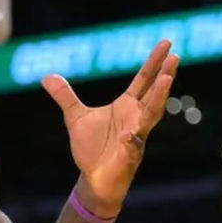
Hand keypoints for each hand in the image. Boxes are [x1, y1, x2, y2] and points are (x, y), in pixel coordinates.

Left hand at [42, 40, 178, 216]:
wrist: (93, 179)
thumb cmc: (91, 148)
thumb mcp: (75, 117)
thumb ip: (65, 97)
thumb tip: (46, 77)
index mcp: (127, 106)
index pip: (144, 80)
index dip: (154, 62)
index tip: (167, 43)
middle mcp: (137, 118)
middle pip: (155, 93)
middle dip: (165, 74)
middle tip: (175, 56)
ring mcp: (136, 137)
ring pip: (151, 116)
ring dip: (159, 99)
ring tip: (167, 79)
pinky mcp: (129, 157)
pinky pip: (133, 147)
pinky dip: (133, 141)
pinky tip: (130, 135)